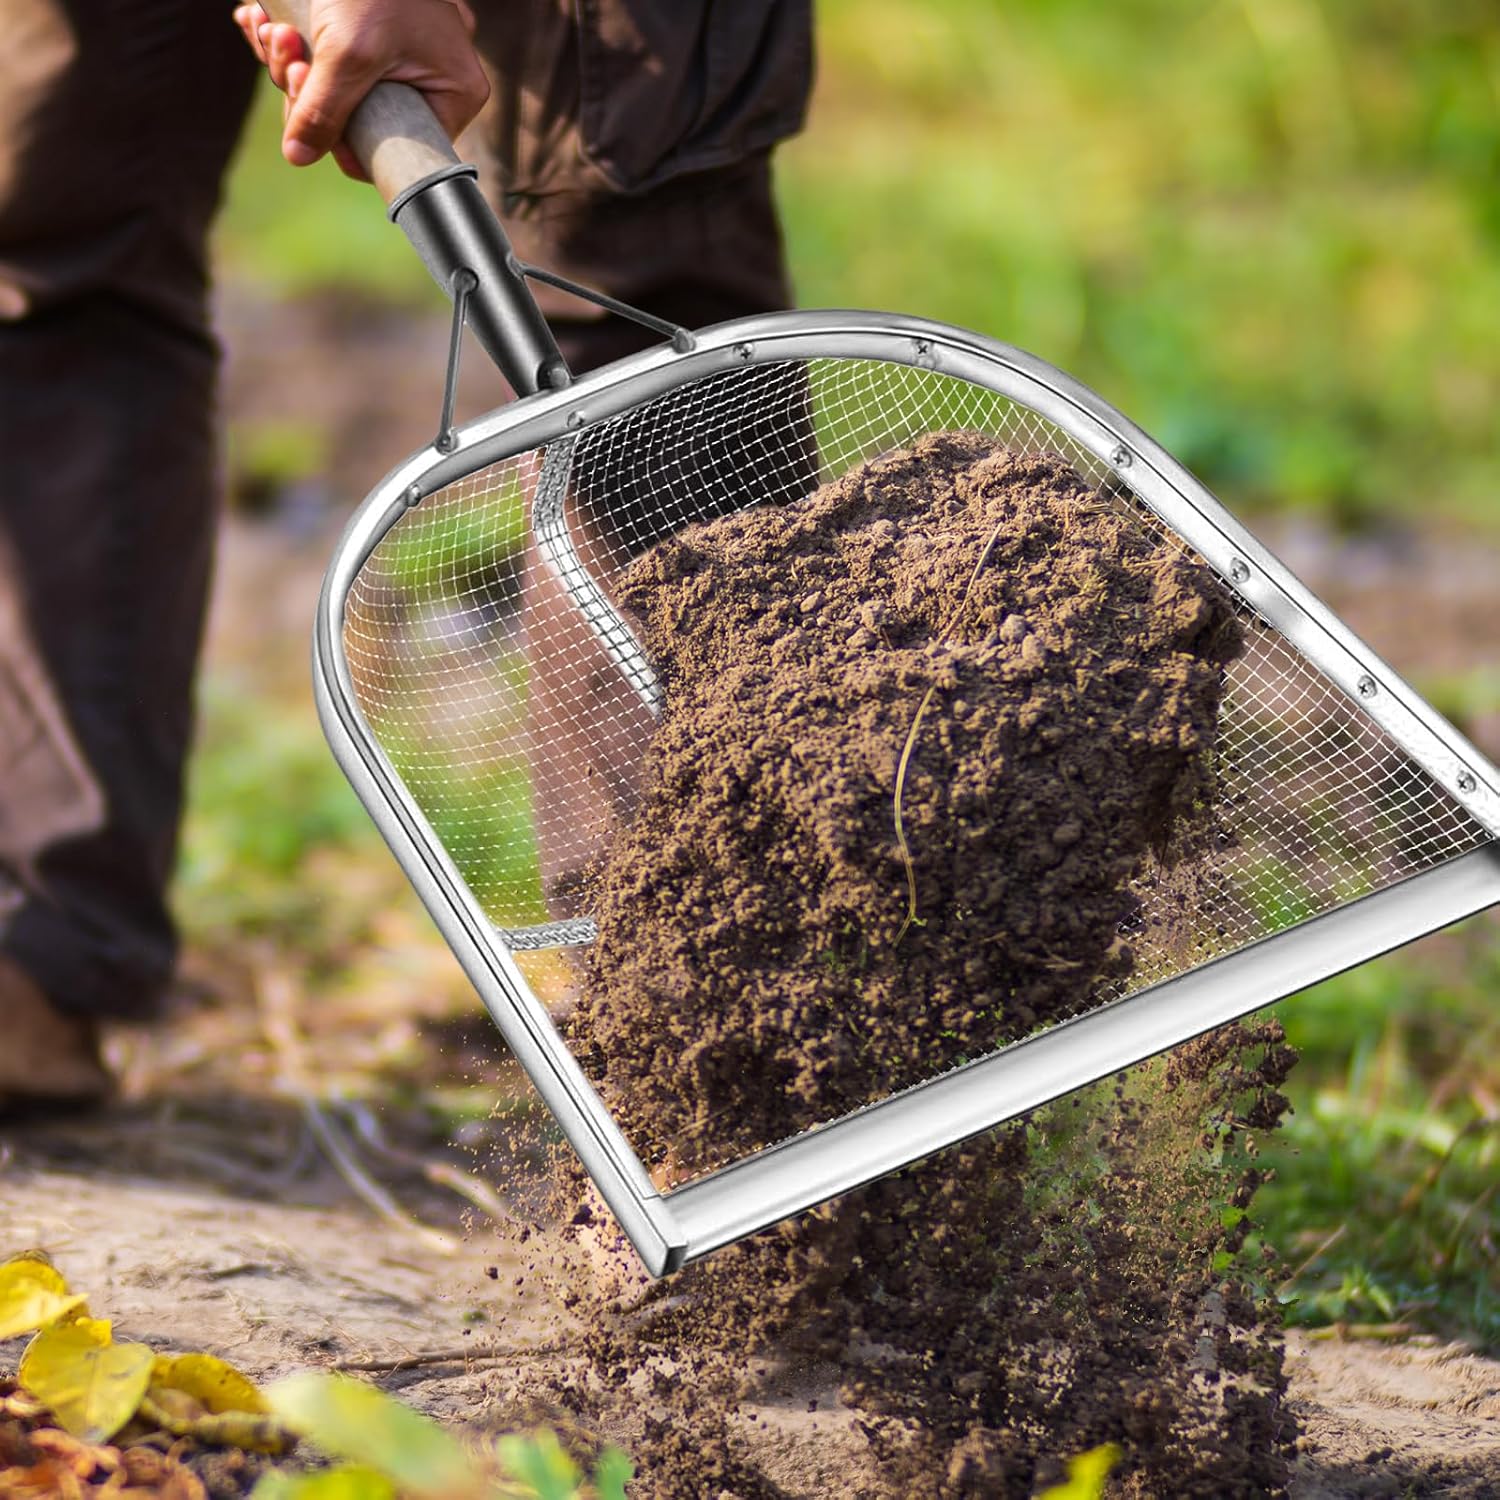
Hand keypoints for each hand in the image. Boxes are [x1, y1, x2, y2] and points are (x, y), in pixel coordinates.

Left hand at [232, 0, 487, 180]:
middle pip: (363, 117)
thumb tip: (300, 156)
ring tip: (270, 28)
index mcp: (455, 93)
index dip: (345, 142)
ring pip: (341, 86)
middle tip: (283, 57)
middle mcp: (436, 78)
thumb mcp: (349, 50)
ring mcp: (406, 52)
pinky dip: (294, 40)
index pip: (397, 148)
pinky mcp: (375, 28)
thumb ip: (324, 110)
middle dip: (310, 91)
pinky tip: (263, 19)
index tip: (306, 113)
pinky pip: (332, 54)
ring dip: (291, 63)